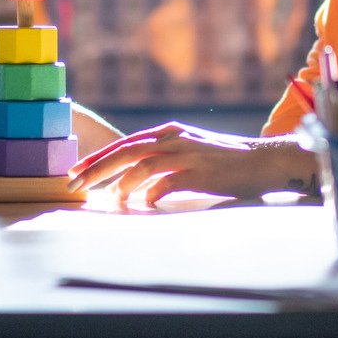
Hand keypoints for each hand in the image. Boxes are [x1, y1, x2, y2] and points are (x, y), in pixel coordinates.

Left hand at [66, 122, 312, 206]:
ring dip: (122, 183)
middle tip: (74, 184)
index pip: (124, 144)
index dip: (98, 158)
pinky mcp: (201, 172)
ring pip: (143, 164)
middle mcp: (174, 140)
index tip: (75, 171)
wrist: (263, 161)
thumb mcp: (188, 153)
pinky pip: (169, 182)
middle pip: (126, 151)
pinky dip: (153, 193)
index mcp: (168, 133)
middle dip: (97, 168)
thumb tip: (134, 185)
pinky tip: (144, 204)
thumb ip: (162, 163)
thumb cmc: (224, 162)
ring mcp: (188, 154)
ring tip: (109, 200)